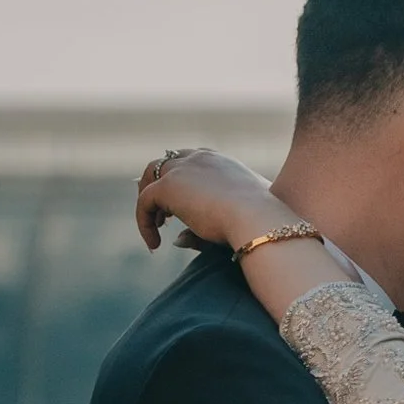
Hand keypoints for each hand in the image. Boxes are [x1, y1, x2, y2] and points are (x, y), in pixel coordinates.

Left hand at [135, 146, 279, 253]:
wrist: (257, 219)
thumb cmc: (259, 223)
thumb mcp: (238, 220)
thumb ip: (208, 224)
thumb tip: (178, 239)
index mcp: (219, 161)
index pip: (190, 160)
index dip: (180, 180)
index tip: (180, 206)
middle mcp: (199, 158)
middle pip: (166, 162)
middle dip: (157, 184)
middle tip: (160, 214)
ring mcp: (182, 169)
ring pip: (150, 177)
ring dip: (147, 200)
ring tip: (154, 228)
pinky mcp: (168, 186)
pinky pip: (144, 201)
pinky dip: (144, 222)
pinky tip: (154, 245)